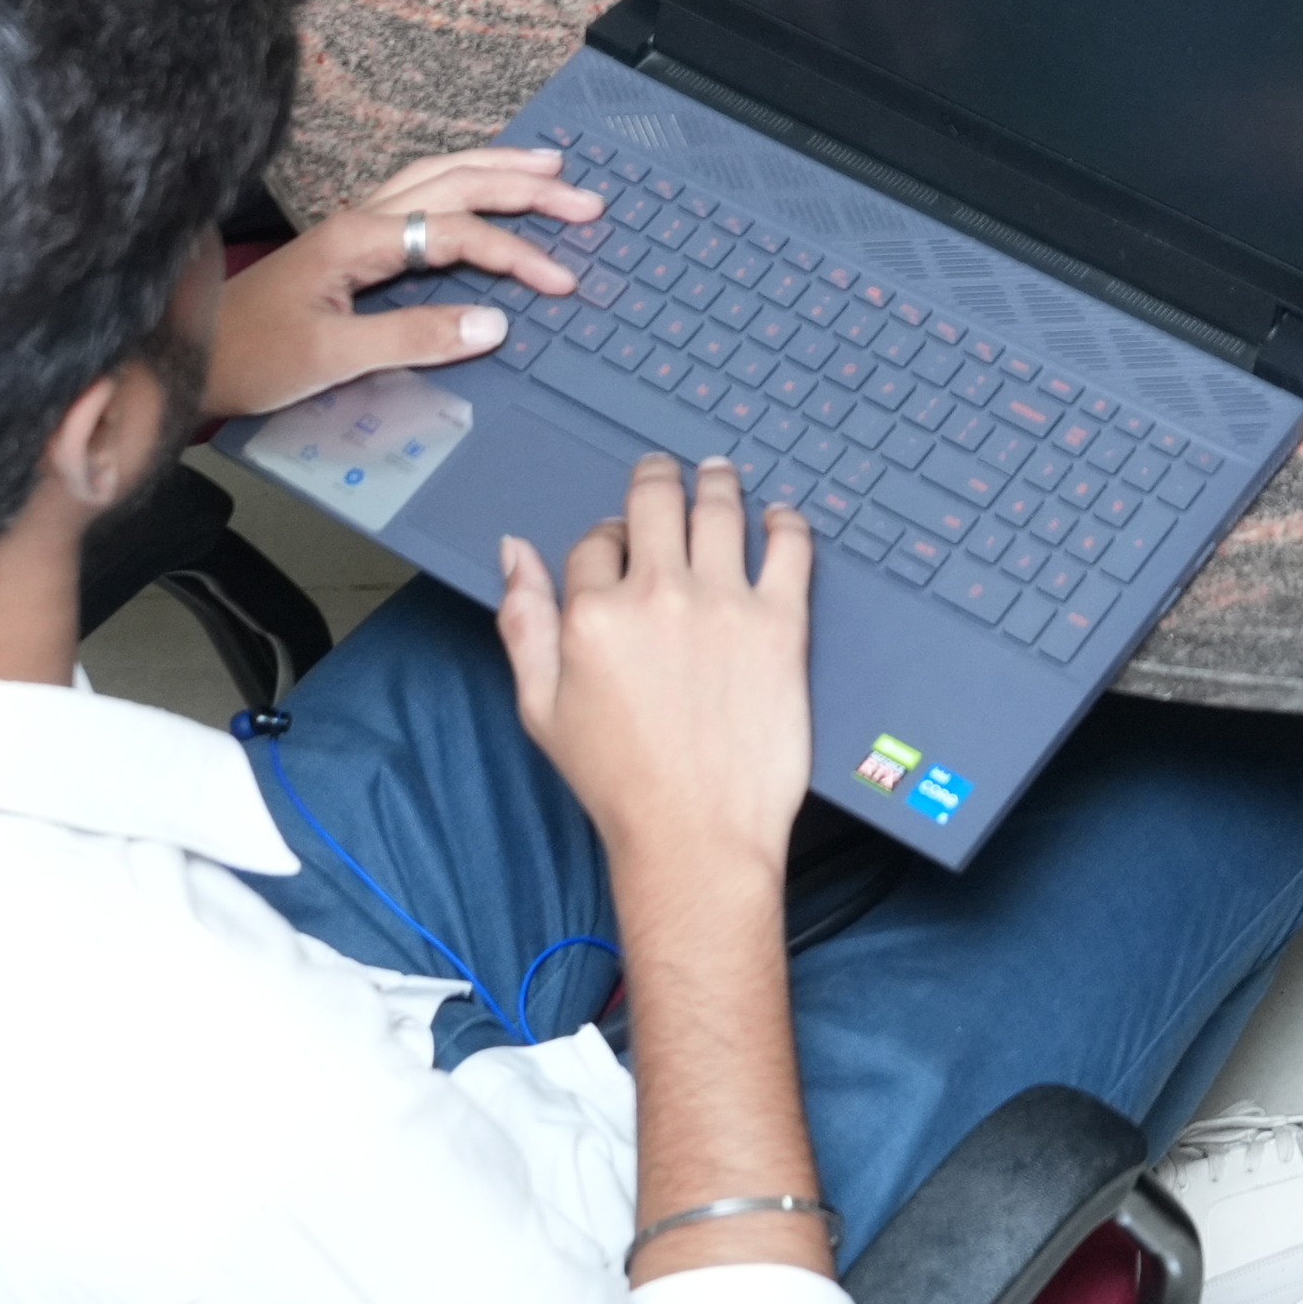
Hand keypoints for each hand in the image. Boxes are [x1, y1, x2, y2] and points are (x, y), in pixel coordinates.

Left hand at [205, 138, 600, 414]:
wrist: (185, 358)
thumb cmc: (249, 358)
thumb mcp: (332, 358)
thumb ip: (413, 336)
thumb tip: (494, 322)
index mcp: (357, 239)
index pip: (457, 234)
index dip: (516, 255)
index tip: (561, 283)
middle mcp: (359, 218)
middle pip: (456, 181)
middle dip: (525, 186)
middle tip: (584, 200)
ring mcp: (353, 225)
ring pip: (438, 175)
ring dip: (496, 169)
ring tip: (549, 166)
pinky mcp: (349, 242)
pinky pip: (420, 192)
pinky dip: (463, 181)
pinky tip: (480, 185)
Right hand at [500, 451, 820, 884]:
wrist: (695, 834)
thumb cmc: (617, 781)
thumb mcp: (541, 708)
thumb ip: (523, 622)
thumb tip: (513, 552)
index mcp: (593, 614)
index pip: (596, 541)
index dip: (607, 538)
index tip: (621, 546)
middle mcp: (657, 595)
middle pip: (656, 500)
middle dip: (657, 477)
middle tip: (666, 469)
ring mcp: (723, 603)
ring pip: (720, 508)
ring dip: (717, 481)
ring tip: (719, 473)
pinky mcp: (781, 622)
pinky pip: (789, 545)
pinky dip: (785, 521)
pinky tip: (779, 517)